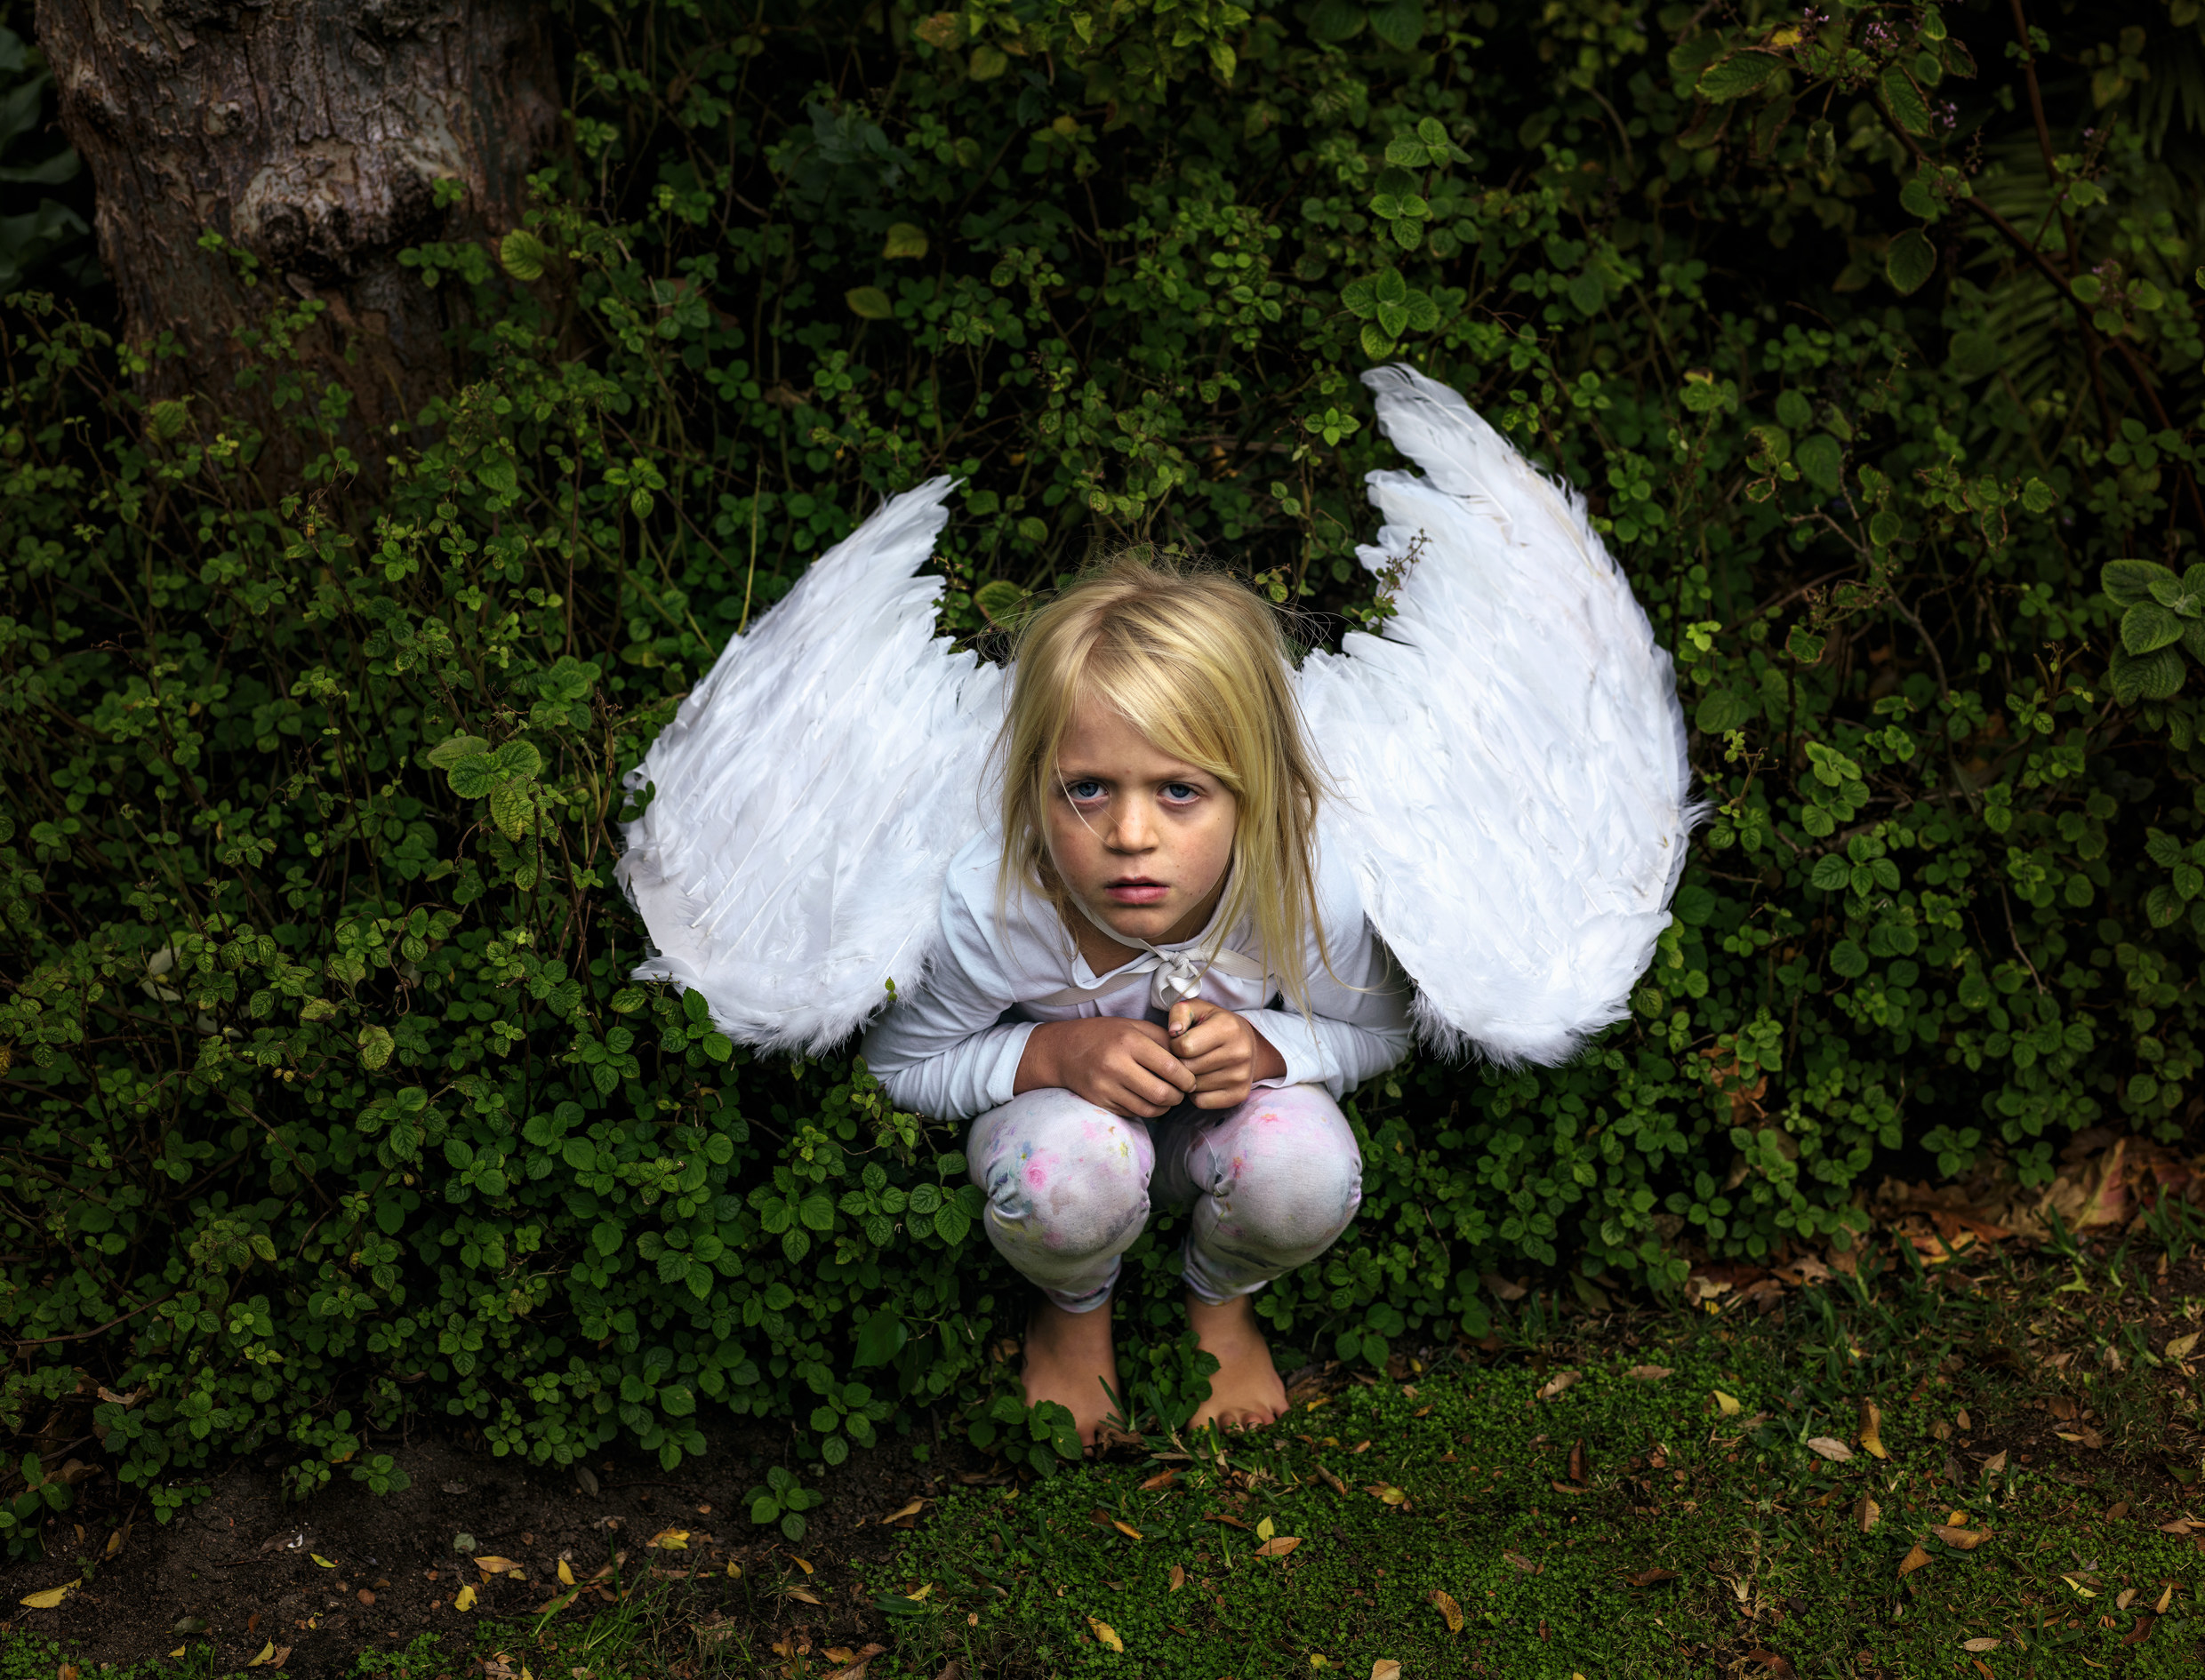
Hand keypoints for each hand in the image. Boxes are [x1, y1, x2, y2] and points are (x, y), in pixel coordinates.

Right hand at [1016, 1016, 1196, 1117]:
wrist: (1064, 1051)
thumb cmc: (1106, 1035)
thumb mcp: (1134, 1026)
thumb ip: (1163, 1040)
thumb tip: (1191, 1059)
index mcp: (1129, 1042)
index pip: (1171, 1068)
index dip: (1187, 1078)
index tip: (1191, 1080)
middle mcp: (1116, 1065)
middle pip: (1162, 1093)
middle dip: (1178, 1096)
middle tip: (1182, 1092)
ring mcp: (1106, 1086)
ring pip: (1149, 1109)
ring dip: (1165, 1107)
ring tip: (1167, 1097)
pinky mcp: (1101, 1102)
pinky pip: (1133, 1113)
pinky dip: (1147, 1110)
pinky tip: (1148, 1100)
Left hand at [1167, 999, 1285, 1109]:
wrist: (1248, 1044)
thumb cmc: (1215, 1024)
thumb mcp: (1197, 1009)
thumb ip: (1180, 1013)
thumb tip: (1173, 1032)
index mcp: (1227, 1028)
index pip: (1184, 1046)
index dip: (1174, 1045)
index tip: (1180, 1042)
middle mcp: (1239, 1053)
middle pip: (1188, 1068)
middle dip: (1179, 1063)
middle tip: (1185, 1056)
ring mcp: (1241, 1076)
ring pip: (1193, 1087)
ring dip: (1187, 1079)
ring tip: (1194, 1066)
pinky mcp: (1239, 1095)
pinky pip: (1201, 1102)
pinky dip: (1196, 1094)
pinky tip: (1202, 1079)